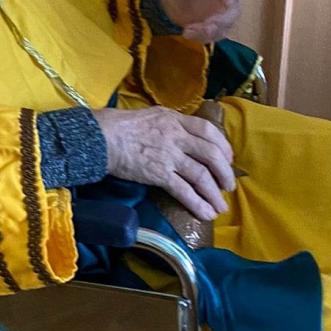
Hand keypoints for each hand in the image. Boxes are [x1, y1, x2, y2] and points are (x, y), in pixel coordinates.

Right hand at [95, 106, 234, 220]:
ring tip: (220, 207)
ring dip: (214, 194)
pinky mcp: (159, 174)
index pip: (208, 129)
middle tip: (228, 186)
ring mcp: (169, 155)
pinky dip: (198, 204)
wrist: (101, 138)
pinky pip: (185, 191)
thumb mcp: (151, 116)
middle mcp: (176, 136)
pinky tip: (205, 213)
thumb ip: (170, 125)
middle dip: (225, 173)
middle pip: (212, 154)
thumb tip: (184, 138)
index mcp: (174, 119)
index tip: (227, 158)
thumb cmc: (120, 126)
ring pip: (202, 175)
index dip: (223, 145)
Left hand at [160, 0, 245, 41]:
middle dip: (221, 18)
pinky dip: (203, 36)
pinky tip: (187, 32)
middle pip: (235, 7)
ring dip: (211, 29)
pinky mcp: (218, 27)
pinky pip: (217, 34)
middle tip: (206, 24)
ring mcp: (226, 12)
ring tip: (189, 30)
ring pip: (227, 24)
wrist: (170, 0)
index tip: (225, 0)